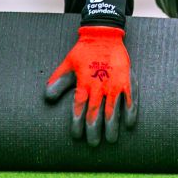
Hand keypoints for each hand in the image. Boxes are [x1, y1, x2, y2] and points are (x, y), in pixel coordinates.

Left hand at [43, 26, 136, 145]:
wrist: (103, 34)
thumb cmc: (84, 51)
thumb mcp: (68, 64)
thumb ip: (58, 81)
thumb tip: (47, 98)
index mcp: (83, 82)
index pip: (79, 108)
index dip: (77, 123)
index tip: (76, 135)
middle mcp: (99, 85)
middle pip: (95, 113)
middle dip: (93, 130)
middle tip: (92, 143)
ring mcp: (114, 83)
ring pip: (113, 110)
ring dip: (111, 127)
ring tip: (110, 140)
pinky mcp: (127, 80)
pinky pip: (130, 99)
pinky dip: (130, 112)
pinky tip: (128, 125)